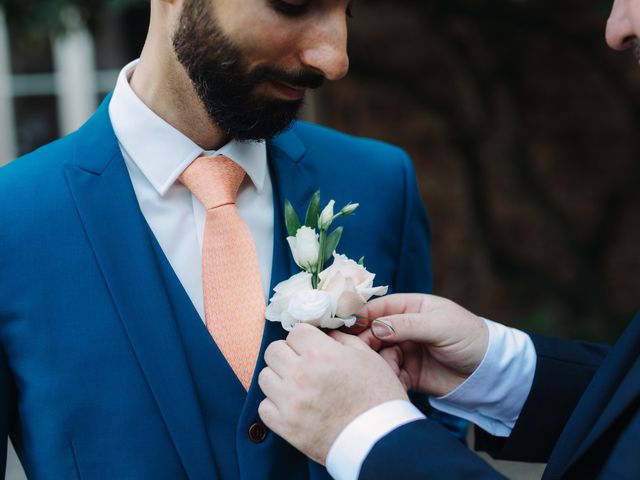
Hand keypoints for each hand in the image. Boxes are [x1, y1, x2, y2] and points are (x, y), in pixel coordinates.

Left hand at [258, 323, 407, 464]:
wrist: (381, 440)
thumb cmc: (379, 397)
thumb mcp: (368, 358)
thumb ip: (343, 341)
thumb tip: (326, 336)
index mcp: (321, 354)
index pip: (295, 332)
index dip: (305, 337)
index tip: (311, 346)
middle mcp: (300, 375)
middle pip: (274, 351)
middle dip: (288, 353)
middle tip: (302, 363)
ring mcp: (290, 402)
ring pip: (265, 377)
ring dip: (279, 378)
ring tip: (297, 385)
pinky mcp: (286, 427)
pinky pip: (264, 407)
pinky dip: (275, 405)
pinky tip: (292, 405)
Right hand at [357, 294, 488, 397]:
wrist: (489, 373)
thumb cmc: (469, 338)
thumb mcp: (440, 325)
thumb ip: (406, 325)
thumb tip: (374, 327)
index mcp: (411, 308)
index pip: (379, 307)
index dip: (361, 314)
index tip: (345, 324)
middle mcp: (404, 327)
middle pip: (373, 331)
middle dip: (365, 340)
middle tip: (362, 351)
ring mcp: (405, 350)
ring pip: (378, 354)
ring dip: (377, 361)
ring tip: (388, 367)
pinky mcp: (408, 373)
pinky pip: (389, 373)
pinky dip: (387, 377)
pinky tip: (393, 380)